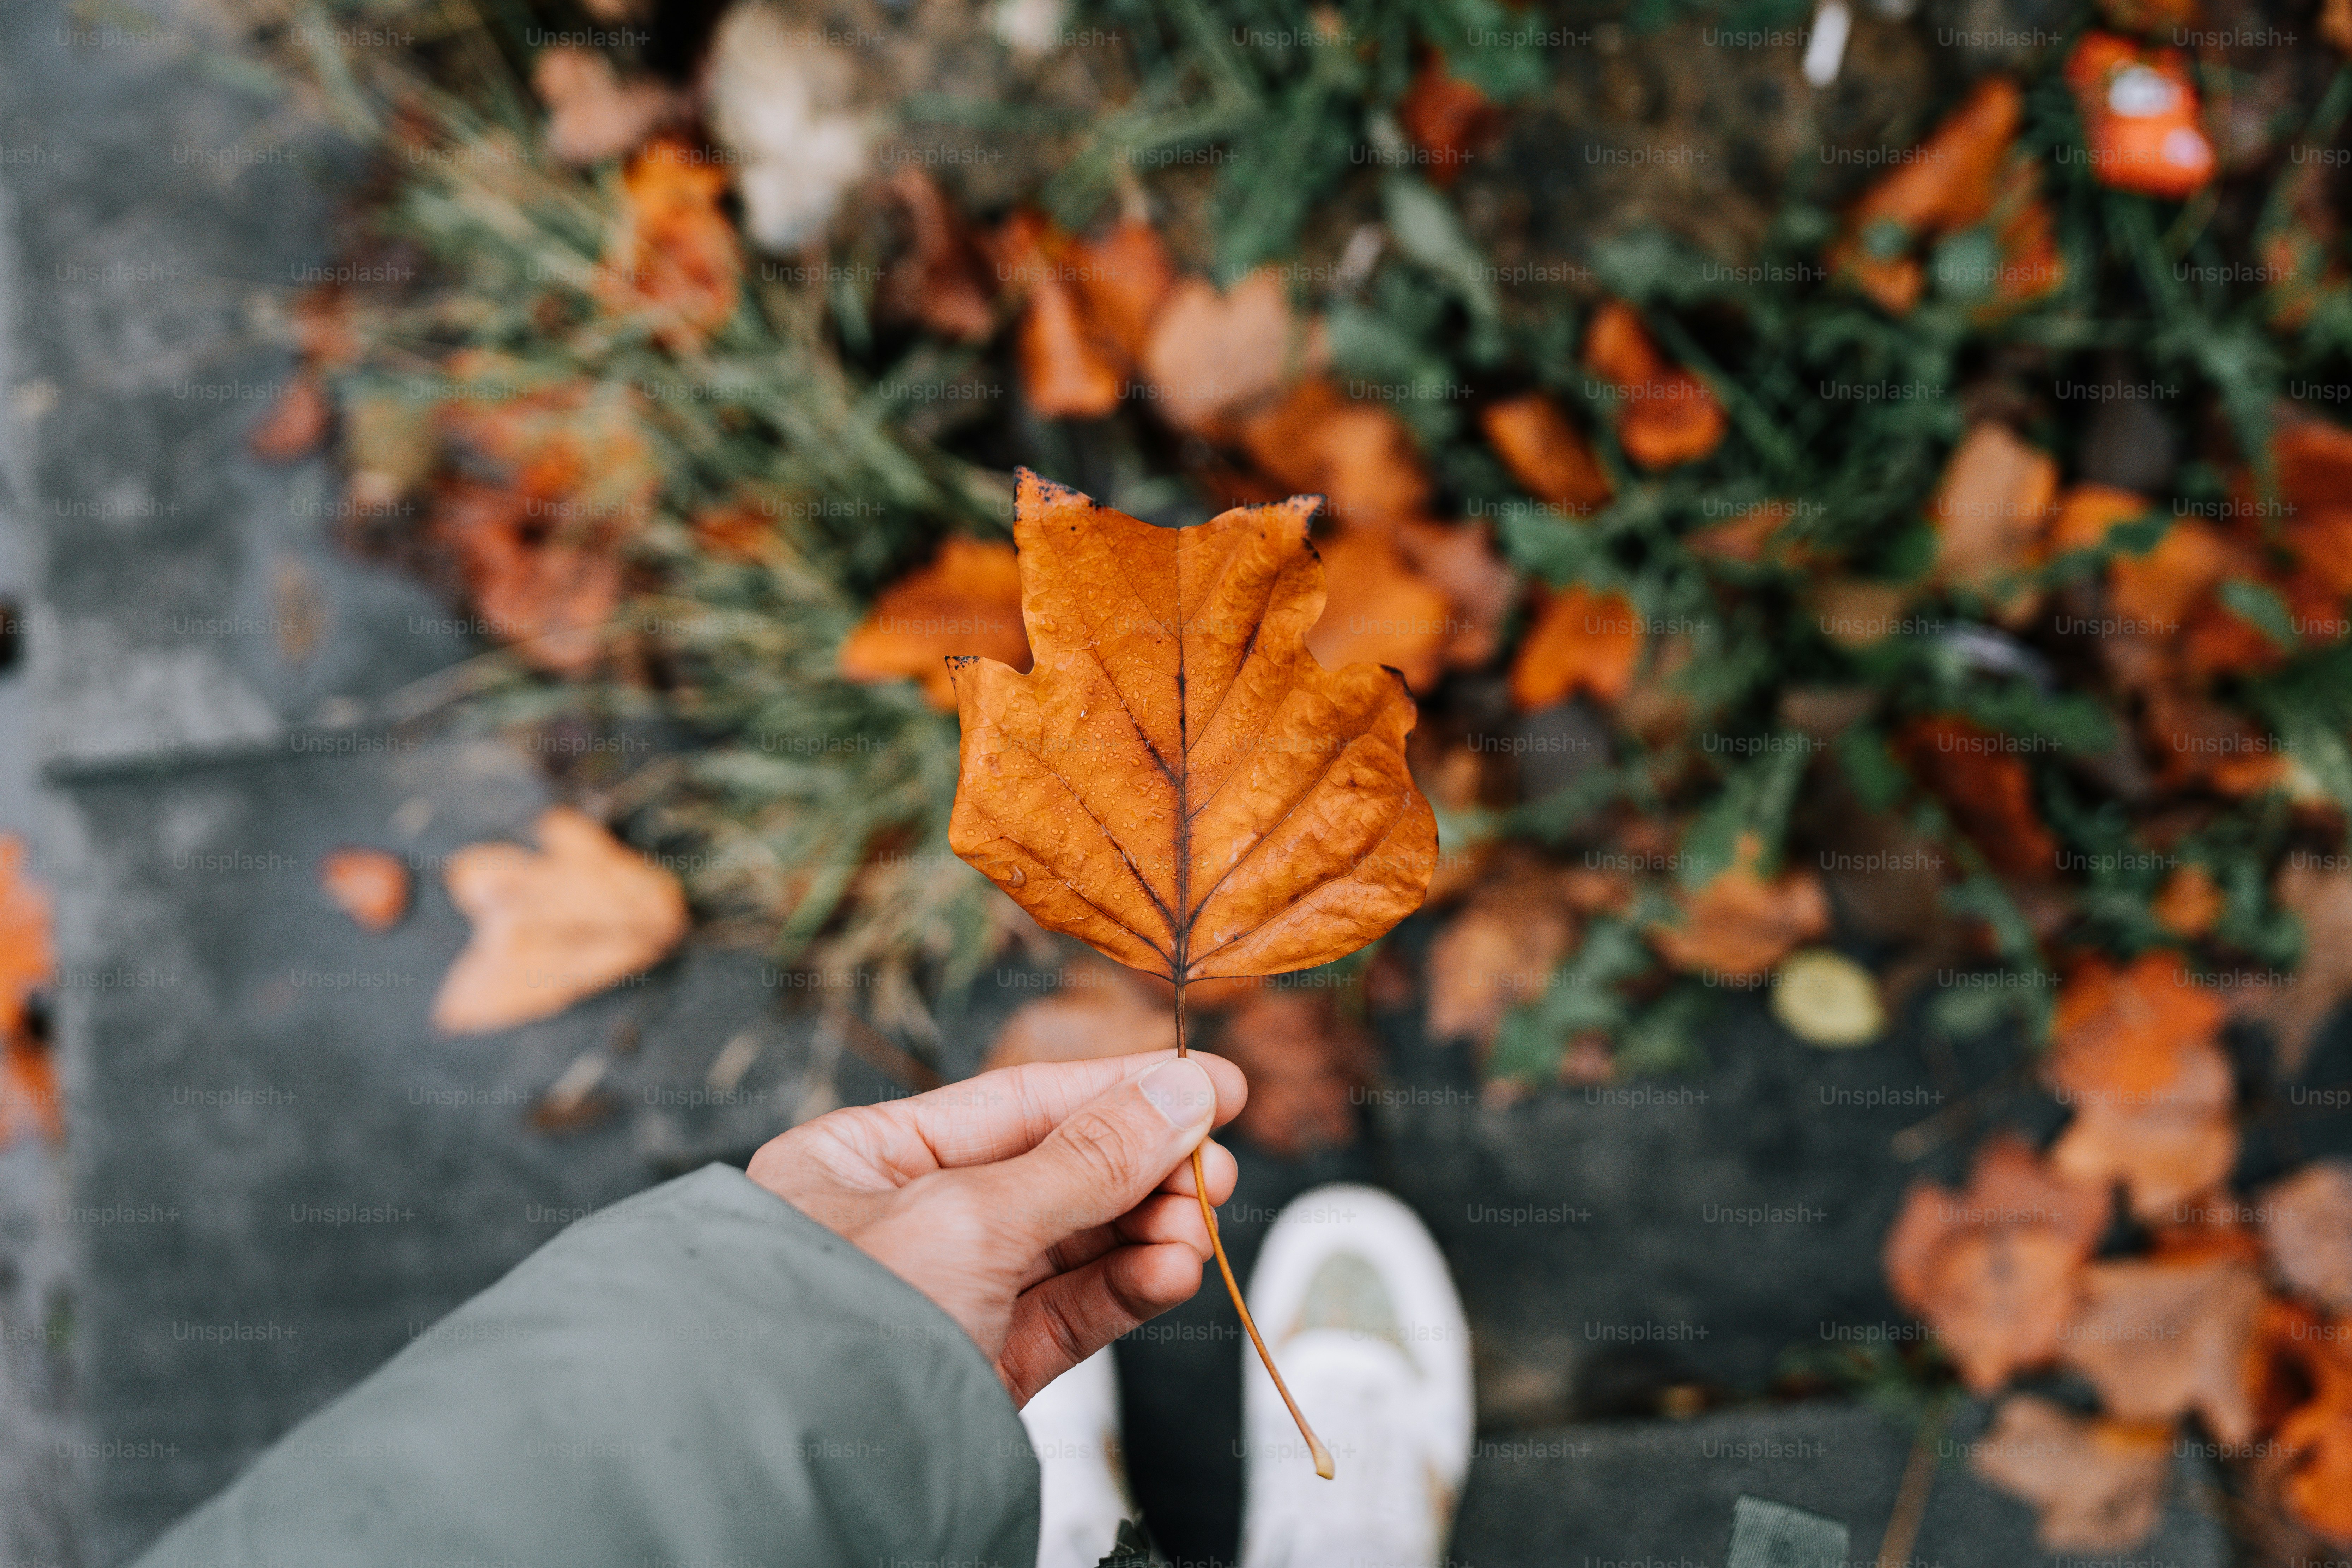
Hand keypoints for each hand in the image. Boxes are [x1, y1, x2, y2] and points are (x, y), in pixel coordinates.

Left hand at [747, 1051, 1244, 1404]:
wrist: (800, 1470)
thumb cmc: (840, 1323)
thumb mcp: (969, 1217)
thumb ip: (1086, 1158)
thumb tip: (1180, 1093)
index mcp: (866, 1161)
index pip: (1017, 1103)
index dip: (1120, 1088)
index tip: (1210, 1084)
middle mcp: (905, 1222)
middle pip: (1057, 1173)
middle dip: (1145, 1170)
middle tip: (1215, 1171)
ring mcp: (948, 1298)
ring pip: (1075, 1247)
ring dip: (1149, 1233)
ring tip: (1197, 1230)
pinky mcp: (984, 1367)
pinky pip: (1073, 1312)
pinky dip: (1130, 1289)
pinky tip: (1173, 1271)